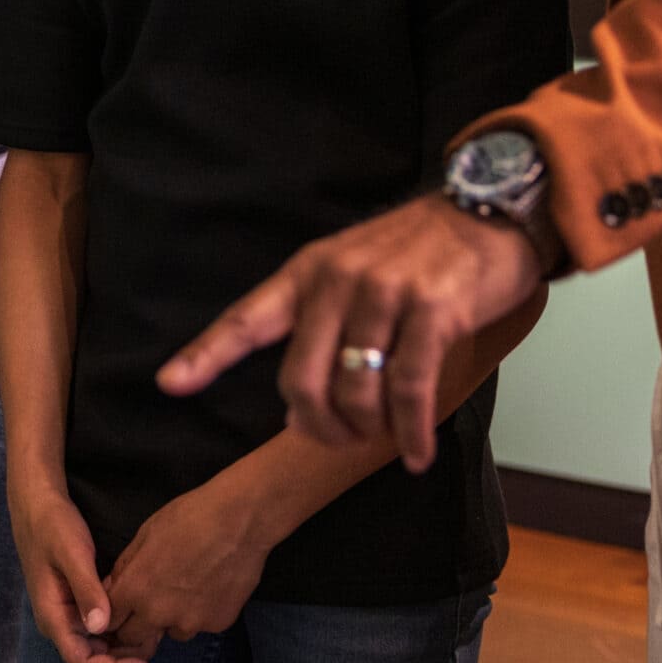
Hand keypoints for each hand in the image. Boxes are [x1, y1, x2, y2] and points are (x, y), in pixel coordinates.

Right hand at [10, 483, 152, 662]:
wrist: (37, 503)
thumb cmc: (53, 526)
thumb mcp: (72, 554)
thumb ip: (86, 590)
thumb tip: (101, 627)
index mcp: (53, 618)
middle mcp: (58, 623)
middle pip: (91, 659)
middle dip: (122, 659)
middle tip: (156, 642)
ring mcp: (66, 613)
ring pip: (96, 645)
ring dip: (122, 645)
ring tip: (153, 630)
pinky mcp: (75, 602)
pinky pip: (98, 626)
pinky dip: (118, 627)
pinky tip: (139, 615)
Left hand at [100, 483, 267, 657]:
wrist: (239, 521)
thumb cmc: (189, 518)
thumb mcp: (145, 533)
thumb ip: (126, 567)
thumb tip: (113, 586)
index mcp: (136, 589)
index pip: (110, 620)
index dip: (112, 614)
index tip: (120, 608)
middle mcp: (160, 614)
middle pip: (134, 638)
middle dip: (135, 626)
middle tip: (148, 604)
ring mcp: (191, 622)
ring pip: (171, 633)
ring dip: (171, 620)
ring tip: (186, 588)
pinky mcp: (217, 624)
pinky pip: (200, 625)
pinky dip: (200, 613)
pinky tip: (209, 585)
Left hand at [157, 197, 541, 463]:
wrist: (491, 210)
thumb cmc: (421, 253)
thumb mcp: (354, 270)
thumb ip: (321, 331)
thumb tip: (298, 412)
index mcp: (308, 272)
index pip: (246, 318)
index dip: (206, 355)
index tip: (170, 384)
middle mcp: (337, 280)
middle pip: (301, 381)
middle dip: (320, 427)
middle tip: (343, 440)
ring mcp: (384, 293)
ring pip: (354, 392)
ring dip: (370, 431)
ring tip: (386, 437)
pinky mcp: (432, 311)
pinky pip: (408, 391)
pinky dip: (410, 432)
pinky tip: (416, 452)